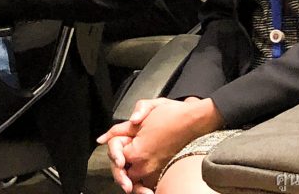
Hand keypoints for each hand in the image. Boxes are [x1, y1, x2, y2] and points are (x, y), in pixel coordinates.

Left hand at [100, 98, 222, 191]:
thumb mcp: (144, 113)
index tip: (120, 139)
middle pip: (120, 173)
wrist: (196, 122)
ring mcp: (154, 174)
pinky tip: (142, 180)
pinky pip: (146, 185)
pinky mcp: (163, 176)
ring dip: (129, 175)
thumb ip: (120, 127)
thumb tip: (102, 138)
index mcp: (137, 151)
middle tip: (122, 159)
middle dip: (119, 164)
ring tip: (129, 169)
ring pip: (133, 181)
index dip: (115, 145)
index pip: (114, 154)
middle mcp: (144, 167)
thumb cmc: (173, 115)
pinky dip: (141, 183)